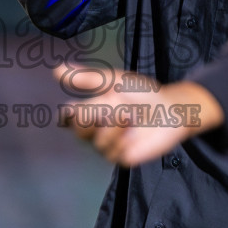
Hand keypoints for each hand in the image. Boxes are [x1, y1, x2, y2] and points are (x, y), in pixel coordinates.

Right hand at [53, 64, 221, 166]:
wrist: (170, 109)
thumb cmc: (143, 93)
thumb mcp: (114, 81)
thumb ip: (87, 78)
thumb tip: (57, 69)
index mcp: (91, 111)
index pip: (67, 119)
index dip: (65, 117)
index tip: (71, 110)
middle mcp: (96, 130)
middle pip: (78, 130)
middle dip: (92, 117)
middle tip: (111, 105)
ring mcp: (109, 145)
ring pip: (97, 141)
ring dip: (113, 125)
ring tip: (130, 114)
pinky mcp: (123, 157)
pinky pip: (113, 153)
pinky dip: (123, 139)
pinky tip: (134, 132)